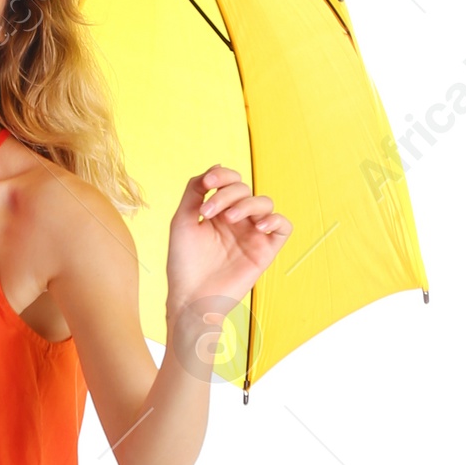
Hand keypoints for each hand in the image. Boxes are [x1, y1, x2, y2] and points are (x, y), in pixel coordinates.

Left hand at [165, 164, 291, 313]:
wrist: (191, 298)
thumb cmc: (183, 263)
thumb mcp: (183, 220)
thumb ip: (195, 190)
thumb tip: (217, 166)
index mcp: (218, 212)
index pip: (230, 182)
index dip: (222, 176)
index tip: (207, 184)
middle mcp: (237, 221)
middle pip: (245, 189)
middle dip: (227, 194)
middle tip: (208, 212)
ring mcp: (252, 235)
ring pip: (265, 203)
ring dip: (247, 204)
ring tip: (229, 219)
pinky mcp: (265, 251)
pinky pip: (283, 226)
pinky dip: (275, 220)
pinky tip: (258, 227)